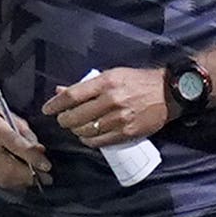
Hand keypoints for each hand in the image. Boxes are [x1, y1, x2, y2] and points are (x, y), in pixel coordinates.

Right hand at [0, 97, 48, 192]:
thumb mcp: (11, 116)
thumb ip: (26, 134)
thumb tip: (40, 152)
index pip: (15, 145)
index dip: (33, 158)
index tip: (47, 166)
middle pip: (9, 168)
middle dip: (31, 175)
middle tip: (47, 178)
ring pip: (3, 179)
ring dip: (23, 181)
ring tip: (37, 180)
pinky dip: (12, 183)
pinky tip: (21, 179)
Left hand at [43, 68, 169, 146]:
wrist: (168, 93)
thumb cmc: (138, 81)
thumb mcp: (113, 75)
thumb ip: (87, 85)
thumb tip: (61, 91)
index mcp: (106, 82)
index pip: (73, 95)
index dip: (55, 104)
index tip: (47, 109)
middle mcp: (111, 100)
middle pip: (76, 116)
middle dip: (64, 120)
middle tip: (62, 120)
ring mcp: (119, 118)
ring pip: (86, 131)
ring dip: (76, 131)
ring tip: (75, 128)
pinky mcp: (127, 132)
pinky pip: (99, 141)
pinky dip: (89, 140)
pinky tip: (87, 136)